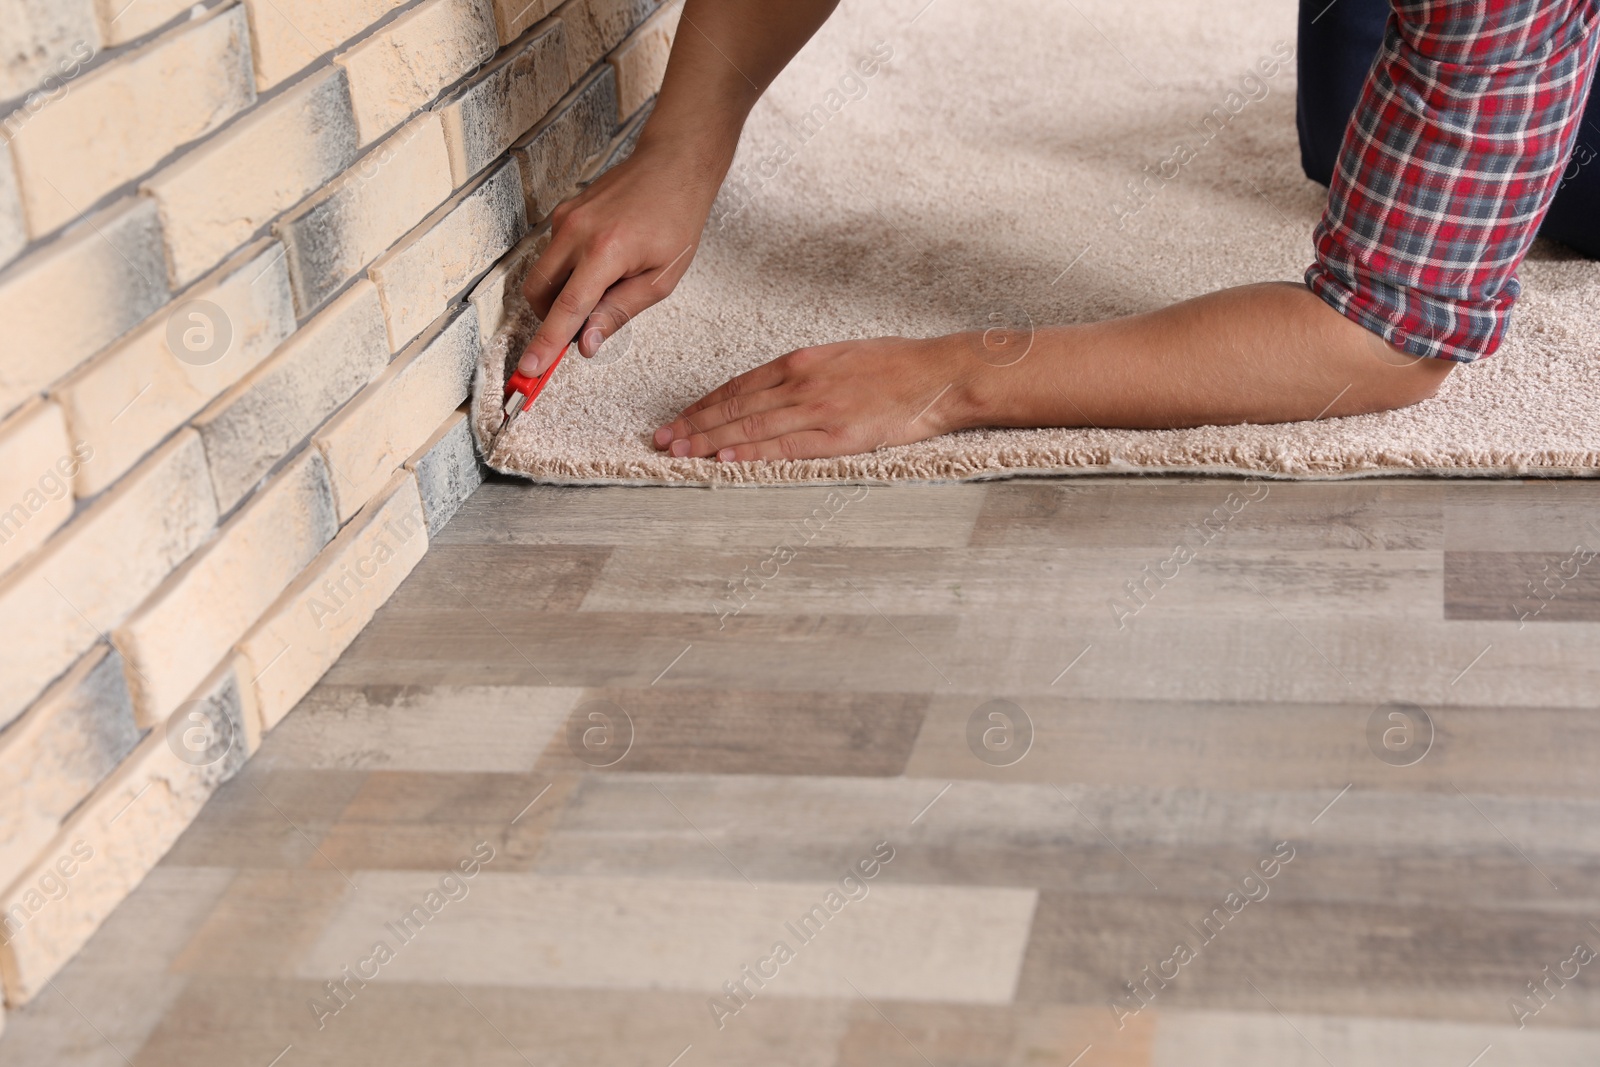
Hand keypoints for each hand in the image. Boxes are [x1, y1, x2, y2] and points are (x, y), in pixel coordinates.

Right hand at [517, 142, 719, 374]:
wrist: (673, 165)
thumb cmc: (676, 219)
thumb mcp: (661, 279)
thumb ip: (620, 312)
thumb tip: (585, 343)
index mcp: (606, 251)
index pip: (567, 308)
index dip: (546, 343)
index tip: (529, 369)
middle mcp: (577, 231)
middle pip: (539, 293)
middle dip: (551, 318)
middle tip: (581, 328)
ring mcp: (566, 218)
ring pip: (543, 274)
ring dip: (562, 294)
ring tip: (605, 288)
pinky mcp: (564, 212)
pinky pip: (554, 254)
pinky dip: (568, 271)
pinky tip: (602, 264)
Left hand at [652, 335, 984, 460]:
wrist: (939, 374)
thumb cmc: (897, 366)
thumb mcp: (842, 356)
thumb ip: (806, 373)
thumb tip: (775, 390)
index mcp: (801, 360)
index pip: (738, 385)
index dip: (703, 404)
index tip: (679, 418)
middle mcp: (801, 382)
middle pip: (734, 405)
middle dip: (693, 423)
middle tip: (661, 439)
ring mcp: (818, 408)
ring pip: (750, 426)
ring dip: (710, 441)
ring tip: (679, 452)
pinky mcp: (838, 434)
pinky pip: (784, 446)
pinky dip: (751, 453)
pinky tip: (725, 460)